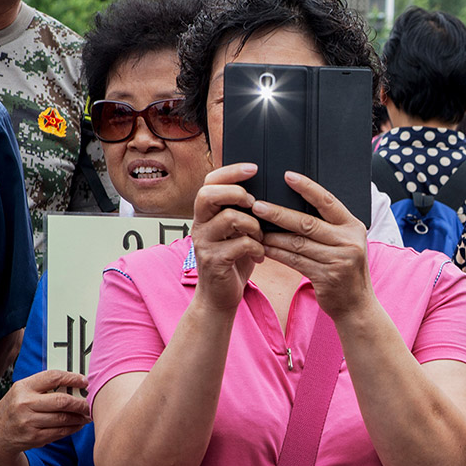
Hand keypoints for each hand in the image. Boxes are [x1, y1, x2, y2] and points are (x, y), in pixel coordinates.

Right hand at [0, 370, 91, 465]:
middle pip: (62, 401)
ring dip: (80, 417)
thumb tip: (77, 383)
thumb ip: (45, 386)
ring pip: (64, 418)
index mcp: (23, 387)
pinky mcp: (34, 438)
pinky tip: (79, 424)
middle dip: (81, 402)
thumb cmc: (15, 408)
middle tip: (91, 402)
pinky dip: (74, 427)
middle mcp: (24, 404)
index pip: (52, 377)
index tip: (85, 381)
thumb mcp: (22, 392)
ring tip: (88, 414)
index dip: (72, 378)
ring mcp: (29, 422)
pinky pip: (61, 431)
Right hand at [190, 163, 264, 312]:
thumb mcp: (237, 233)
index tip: (253, 168)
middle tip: (254, 203)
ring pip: (229, 217)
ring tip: (260, 238)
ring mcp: (203, 243)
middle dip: (236, 192)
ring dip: (253, 225)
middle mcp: (199, 225)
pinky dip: (257, 248)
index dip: (230, 171)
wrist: (220, 297)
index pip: (210, 182)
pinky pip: (240, 244)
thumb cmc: (233, 261)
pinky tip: (259, 255)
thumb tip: (266, 192)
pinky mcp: (213, 261)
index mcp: (206, 215)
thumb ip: (243, 213)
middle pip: (208, 194)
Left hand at [254, 171, 371, 324]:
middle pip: (308, 223)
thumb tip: (296, 205)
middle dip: (279, 213)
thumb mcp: (345, 243)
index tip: (287, 175)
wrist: (357, 305)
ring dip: (273, 235)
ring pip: (298, 243)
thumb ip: (329, 226)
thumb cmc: (346, 268)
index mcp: (353, 226)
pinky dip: (277, 253)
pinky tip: (264, 247)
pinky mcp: (326, 277)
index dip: (307, 188)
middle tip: (257, 205)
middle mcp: (349, 241)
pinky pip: (295, 261)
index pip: (328, 201)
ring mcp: (339, 260)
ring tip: (254, 227)